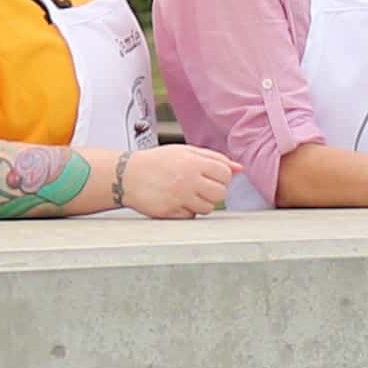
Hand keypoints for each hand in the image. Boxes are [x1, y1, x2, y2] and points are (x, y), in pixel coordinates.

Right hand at [125, 144, 241, 218]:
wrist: (127, 175)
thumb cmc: (158, 162)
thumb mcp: (185, 152)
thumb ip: (214, 158)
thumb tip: (240, 168)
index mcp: (193, 162)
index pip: (225, 174)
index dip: (222, 177)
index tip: (211, 177)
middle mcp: (188, 180)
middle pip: (220, 193)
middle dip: (214, 191)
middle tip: (200, 186)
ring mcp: (179, 197)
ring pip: (208, 208)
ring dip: (202, 202)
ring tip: (187, 193)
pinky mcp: (171, 212)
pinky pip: (191, 216)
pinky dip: (188, 211)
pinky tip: (177, 201)